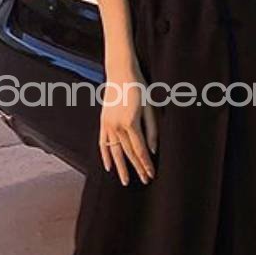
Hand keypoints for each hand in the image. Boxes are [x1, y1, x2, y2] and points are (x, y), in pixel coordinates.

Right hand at [99, 67, 156, 185]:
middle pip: (128, 153)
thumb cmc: (139, 88)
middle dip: (137, 169)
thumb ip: (152, 131)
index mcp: (131, 123)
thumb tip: (153, 150)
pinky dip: (105, 156)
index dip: (146, 164)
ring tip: (125, 181)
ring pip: (114, 151)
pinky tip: (109, 167)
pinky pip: (103, 143)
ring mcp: (108, 125)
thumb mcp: (150, 108)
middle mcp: (117, 127)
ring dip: (121, 168)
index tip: (151, 174)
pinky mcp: (103, 122)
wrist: (120, 73)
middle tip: (144, 181)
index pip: (140, 150)